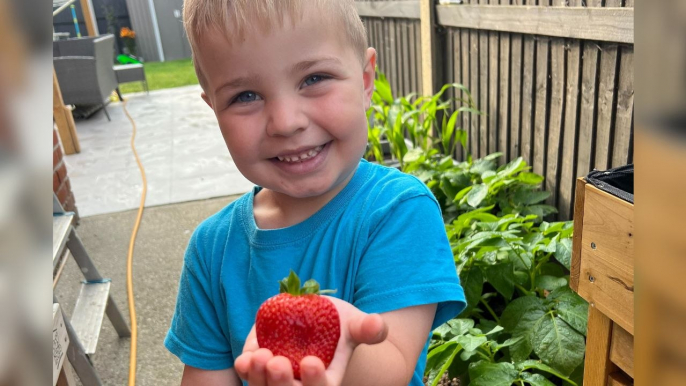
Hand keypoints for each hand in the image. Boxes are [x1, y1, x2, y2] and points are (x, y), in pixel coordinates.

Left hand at [234, 297, 387, 385]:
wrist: (311, 320)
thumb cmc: (337, 325)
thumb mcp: (353, 324)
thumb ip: (367, 328)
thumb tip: (377, 324)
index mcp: (327, 381)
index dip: (315, 380)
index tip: (310, 362)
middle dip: (282, 383)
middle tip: (276, 363)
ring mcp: (277, 381)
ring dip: (259, 377)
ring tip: (257, 357)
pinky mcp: (259, 370)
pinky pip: (250, 377)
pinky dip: (246, 371)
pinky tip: (245, 359)